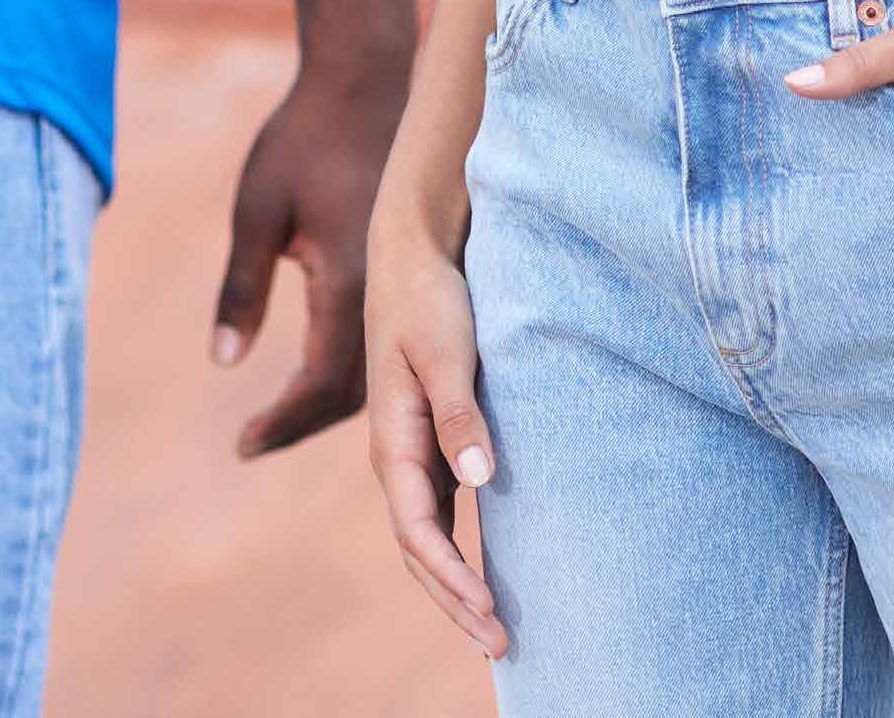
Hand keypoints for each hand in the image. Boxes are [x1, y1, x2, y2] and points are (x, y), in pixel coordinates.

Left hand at [211, 57, 406, 456]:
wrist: (362, 82)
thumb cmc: (302, 140)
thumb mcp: (257, 212)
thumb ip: (241, 289)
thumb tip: (225, 362)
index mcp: (349, 284)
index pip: (321, 385)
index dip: (284, 423)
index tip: (242, 445)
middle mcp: (385, 292)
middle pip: (355, 393)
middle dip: (305, 422)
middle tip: (256, 440)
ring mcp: (400, 277)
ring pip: (378, 369)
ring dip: (332, 399)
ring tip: (287, 415)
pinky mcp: (404, 260)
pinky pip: (386, 338)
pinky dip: (355, 366)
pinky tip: (326, 364)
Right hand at [363, 214, 507, 659]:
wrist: (411, 249)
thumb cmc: (428, 295)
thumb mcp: (445, 349)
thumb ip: (459, 413)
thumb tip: (480, 480)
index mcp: (391, 438)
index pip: (419, 530)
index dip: (453, 578)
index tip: (490, 614)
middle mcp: (395, 452)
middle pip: (419, 546)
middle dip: (455, 598)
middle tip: (502, 645)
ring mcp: (410, 446)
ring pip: (428, 532)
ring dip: (456, 580)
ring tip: (495, 625)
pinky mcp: (430, 434)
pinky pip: (440, 507)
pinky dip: (459, 546)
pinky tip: (488, 565)